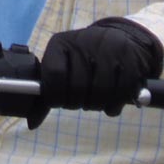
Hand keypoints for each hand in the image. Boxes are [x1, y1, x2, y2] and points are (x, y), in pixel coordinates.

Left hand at [39, 18, 163, 116]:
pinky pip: (121, 94)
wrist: (123, 39)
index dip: (56, 96)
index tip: (60, 100)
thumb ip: (49, 93)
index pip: (54, 76)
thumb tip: (32, 123)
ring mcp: (110, 50)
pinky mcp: (131, 60)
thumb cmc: (85, 59)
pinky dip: (114, 105)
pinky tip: (111, 100)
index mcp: (60, 43)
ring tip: (95, 99)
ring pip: (100, 93)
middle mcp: (84, 42)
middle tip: (80, 100)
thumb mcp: (63, 66)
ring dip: (96, 104)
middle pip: (77, 88)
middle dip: (77, 102)